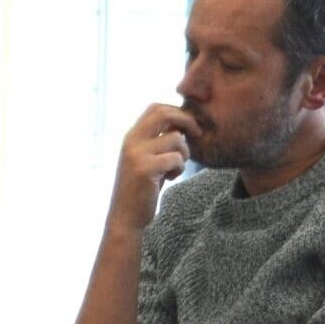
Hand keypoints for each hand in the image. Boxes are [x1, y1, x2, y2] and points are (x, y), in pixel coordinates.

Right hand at [111, 102, 198, 231]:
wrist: (126, 216)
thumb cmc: (142, 187)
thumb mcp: (146, 158)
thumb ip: (158, 141)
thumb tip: (181, 123)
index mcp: (131, 135)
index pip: (155, 107)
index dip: (176, 112)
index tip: (188, 126)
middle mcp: (131, 140)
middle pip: (165, 114)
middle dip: (187, 121)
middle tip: (198, 134)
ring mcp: (136, 154)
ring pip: (176, 139)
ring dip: (184, 154)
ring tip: (176, 168)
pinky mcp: (145, 169)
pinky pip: (176, 158)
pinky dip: (179, 168)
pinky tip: (170, 178)